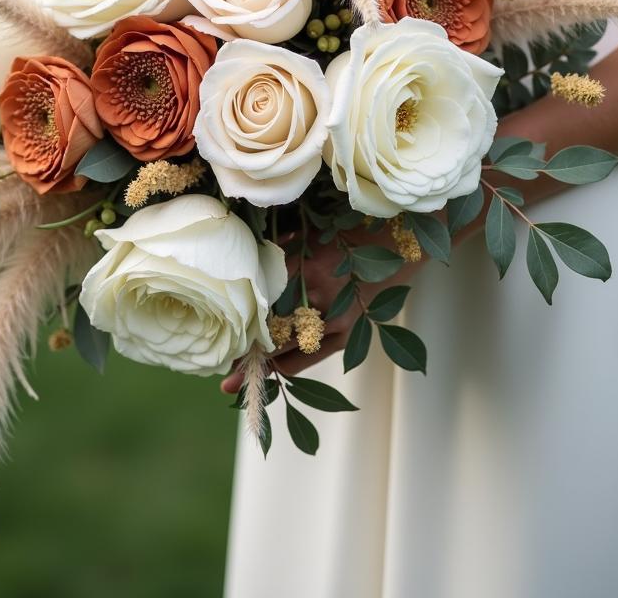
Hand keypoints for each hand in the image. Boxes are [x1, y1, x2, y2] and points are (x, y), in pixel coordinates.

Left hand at [220, 226, 423, 394]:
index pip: (261, 297)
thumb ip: (280, 251)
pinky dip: (287, 366)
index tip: (220, 329)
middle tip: (219, 368)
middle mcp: (317, 292)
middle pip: (270, 327)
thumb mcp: (310, 233)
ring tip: (232, 383)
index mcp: (304, 262)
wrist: (398, 244)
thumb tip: (247, 266)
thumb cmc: (347, 233)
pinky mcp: (347, 332)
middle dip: (244, 350)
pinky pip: (310, 356)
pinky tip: (269, 376)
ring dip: (260, 366)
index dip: (240, 316)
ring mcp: (334, 316)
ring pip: (287, 348)